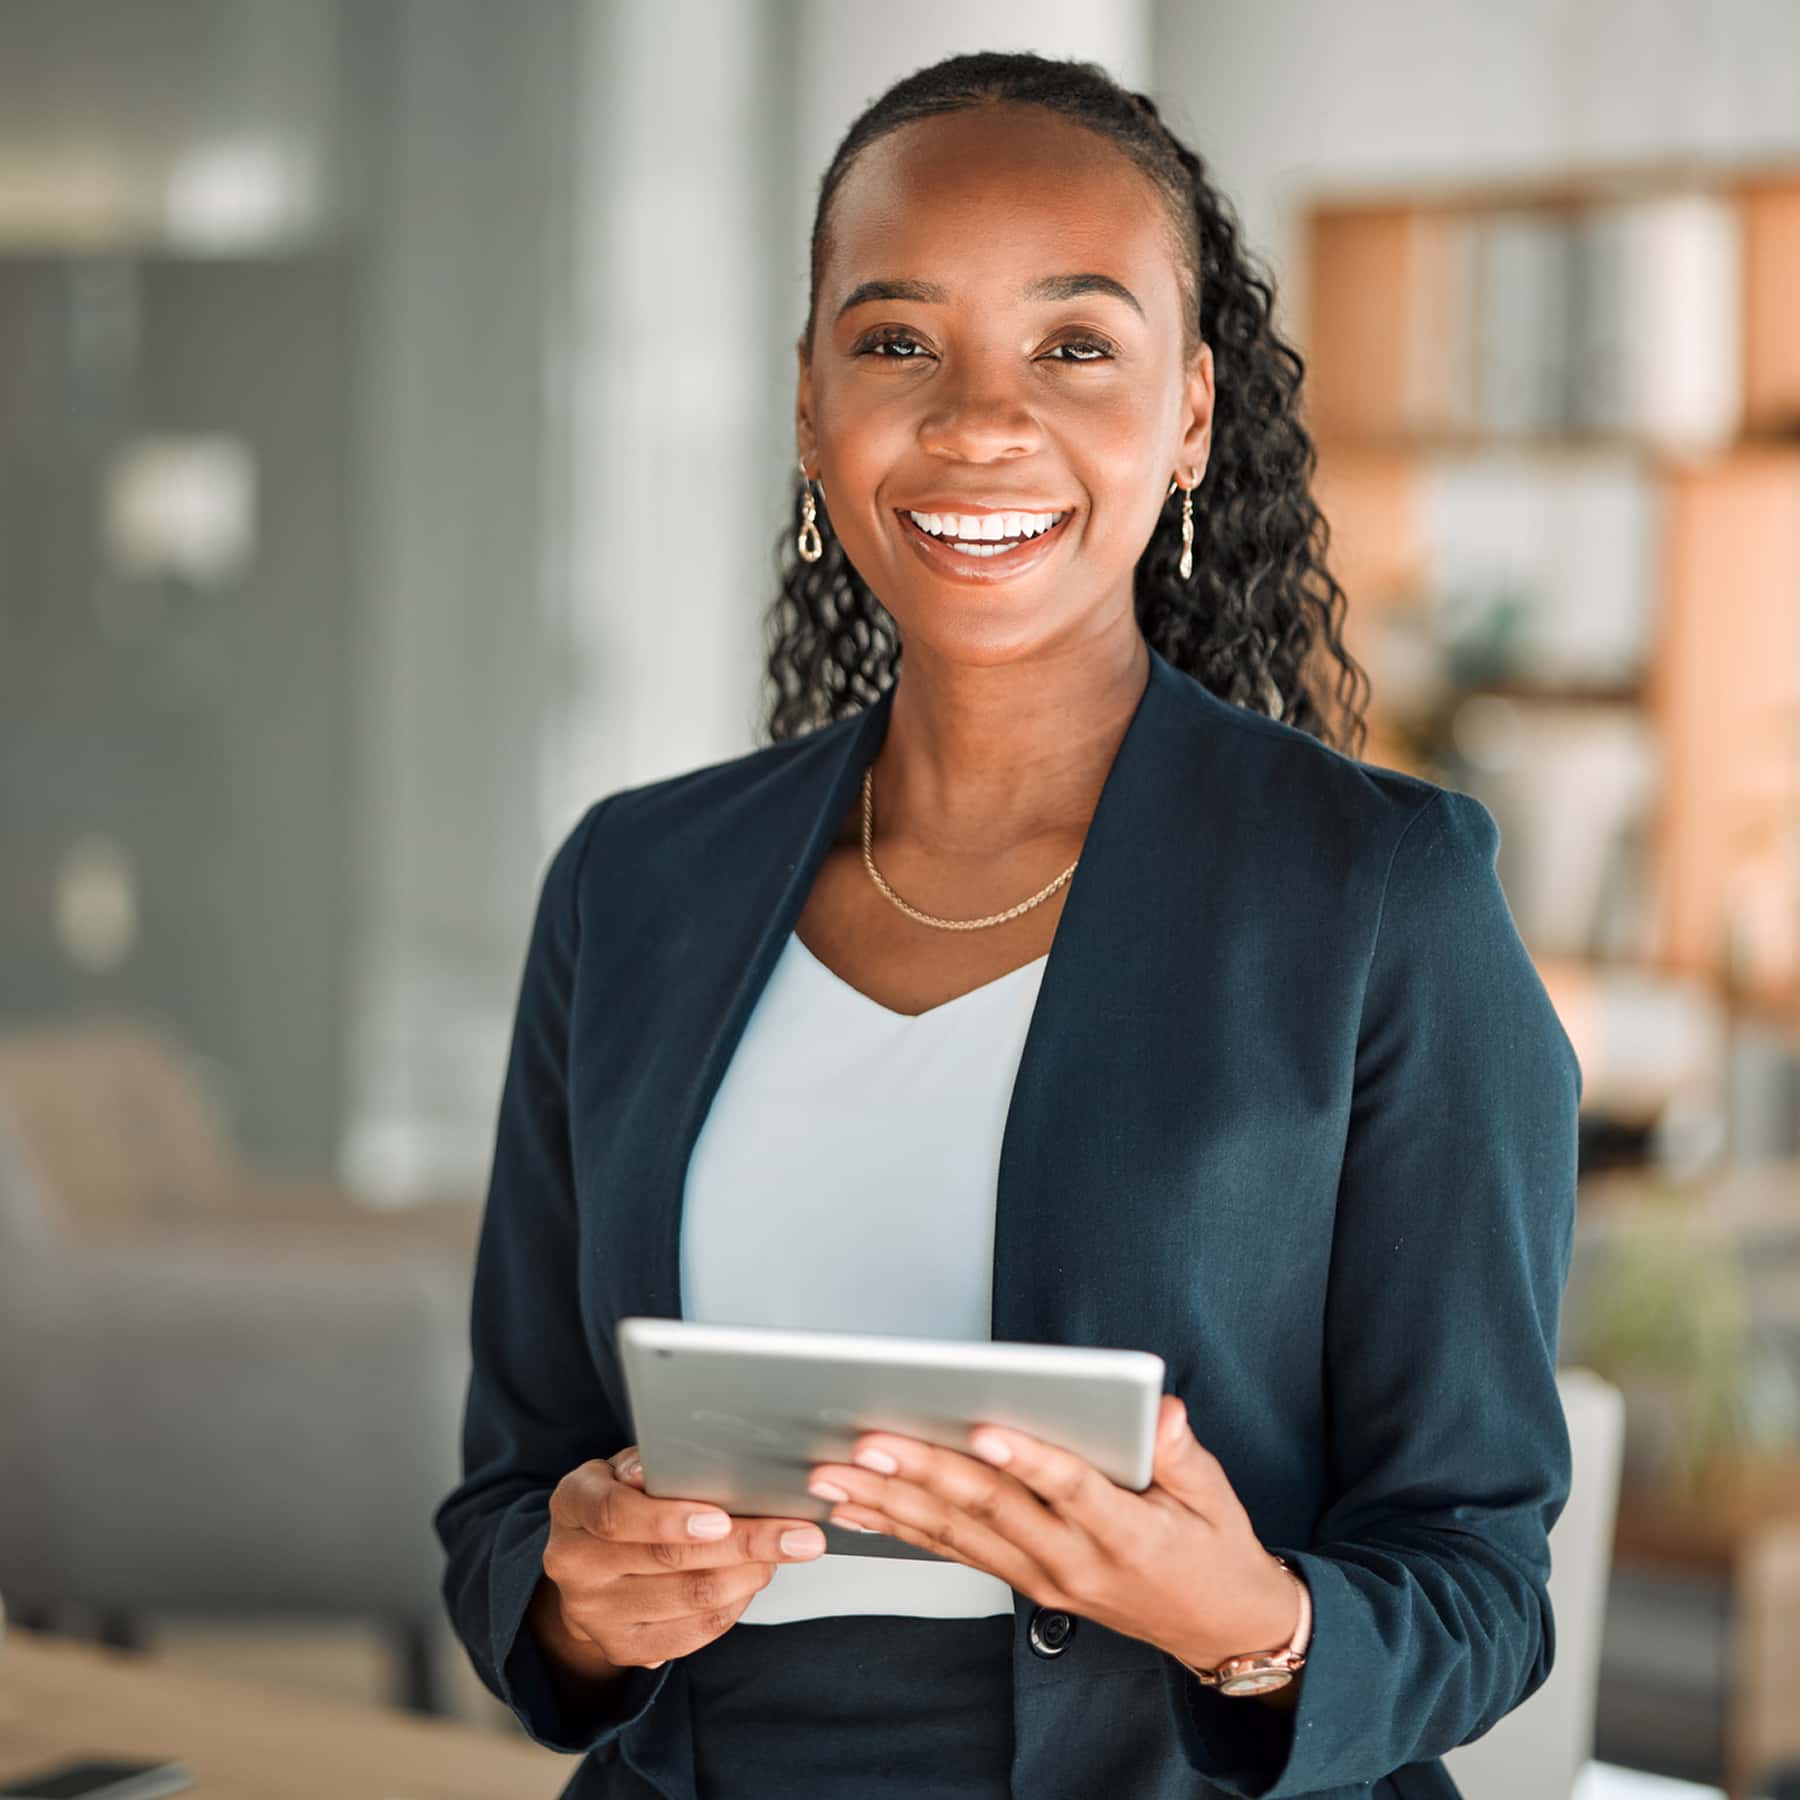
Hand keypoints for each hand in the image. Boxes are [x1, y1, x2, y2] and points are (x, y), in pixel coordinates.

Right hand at [535, 1443, 828, 1671]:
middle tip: (800, 1534)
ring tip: (787, 1550)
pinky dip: (736, 1604)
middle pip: (668, 1560)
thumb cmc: (620, 1498)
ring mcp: (596, 1614)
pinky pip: (694, 1632)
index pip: (615, 1515)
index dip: (669, 1518)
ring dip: (750, 1574)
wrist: (585, 1566)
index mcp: (572, 1506)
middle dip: (744, 1544)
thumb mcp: (624, 1468)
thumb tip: (694, 1460)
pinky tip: (756, 1578)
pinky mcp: (624, 1648)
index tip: (722, 1517)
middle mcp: (575, 1565)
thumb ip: (655, 1465)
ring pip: (690, 1599)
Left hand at [805, 1396, 1300, 1672]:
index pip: (1070, 1490)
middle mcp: (1073, 1561)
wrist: (1219, 1626)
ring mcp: (1043, 1578)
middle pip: (991, 1510)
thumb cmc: (1212, 1549)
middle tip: (869, 1442)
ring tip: (837, 1473)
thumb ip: (1182, 1452)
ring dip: (891, 1502)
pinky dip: (902, 1528)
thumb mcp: (1215, 1495)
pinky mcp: (1026, 1582)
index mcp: (1123, 1533)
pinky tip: (858, 1507)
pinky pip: (955, 1553)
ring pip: (957, 1534)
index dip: (1028, 1460)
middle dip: (924, 1471)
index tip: (984, 1429)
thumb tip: (1162, 1412)